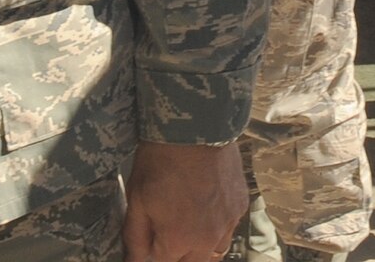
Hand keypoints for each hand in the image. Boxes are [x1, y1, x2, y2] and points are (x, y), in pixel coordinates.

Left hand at [123, 140, 244, 261]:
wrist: (196, 125)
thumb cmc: (161, 160)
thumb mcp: (136, 199)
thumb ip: (135, 238)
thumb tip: (134, 261)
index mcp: (177, 241)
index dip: (152, 253)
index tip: (148, 240)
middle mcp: (207, 240)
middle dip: (176, 254)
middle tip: (167, 232)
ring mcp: (228, 223)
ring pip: (214, 252)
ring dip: (199, 247)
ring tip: (187, 227)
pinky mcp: (240, 205)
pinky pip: (229, 229)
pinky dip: (217, 227)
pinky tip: (205, 209)